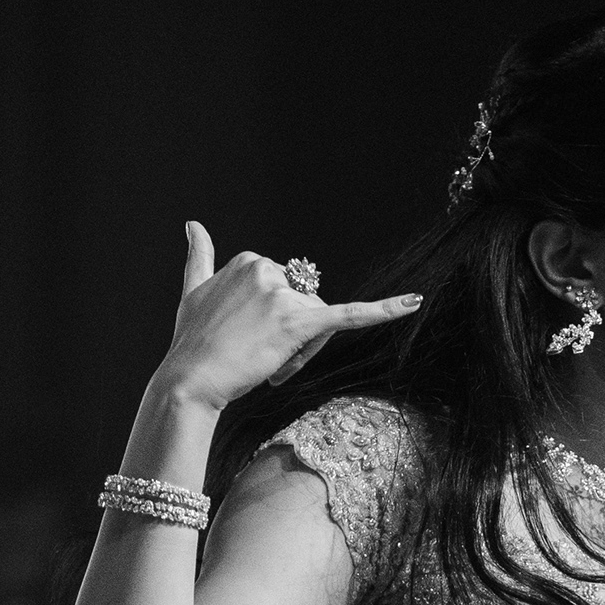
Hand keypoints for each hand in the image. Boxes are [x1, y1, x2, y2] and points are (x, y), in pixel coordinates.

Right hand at [152, 222, 424, 412]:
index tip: (248, 340)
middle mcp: (267, 270)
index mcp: (249, 259)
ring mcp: (283, 296)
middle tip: (260, 359)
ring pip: (319, 323)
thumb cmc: (192, 342)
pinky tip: (414, 303)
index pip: (288, 290)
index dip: (275, 321)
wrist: (190, 380)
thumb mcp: (194, 291)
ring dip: (301, 351)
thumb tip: (193, 224)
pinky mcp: (299, 323)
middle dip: (293, 336)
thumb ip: (200, 256)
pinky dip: (385, 310)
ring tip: (267, 365)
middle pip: (307, 304)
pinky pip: (350, 315)